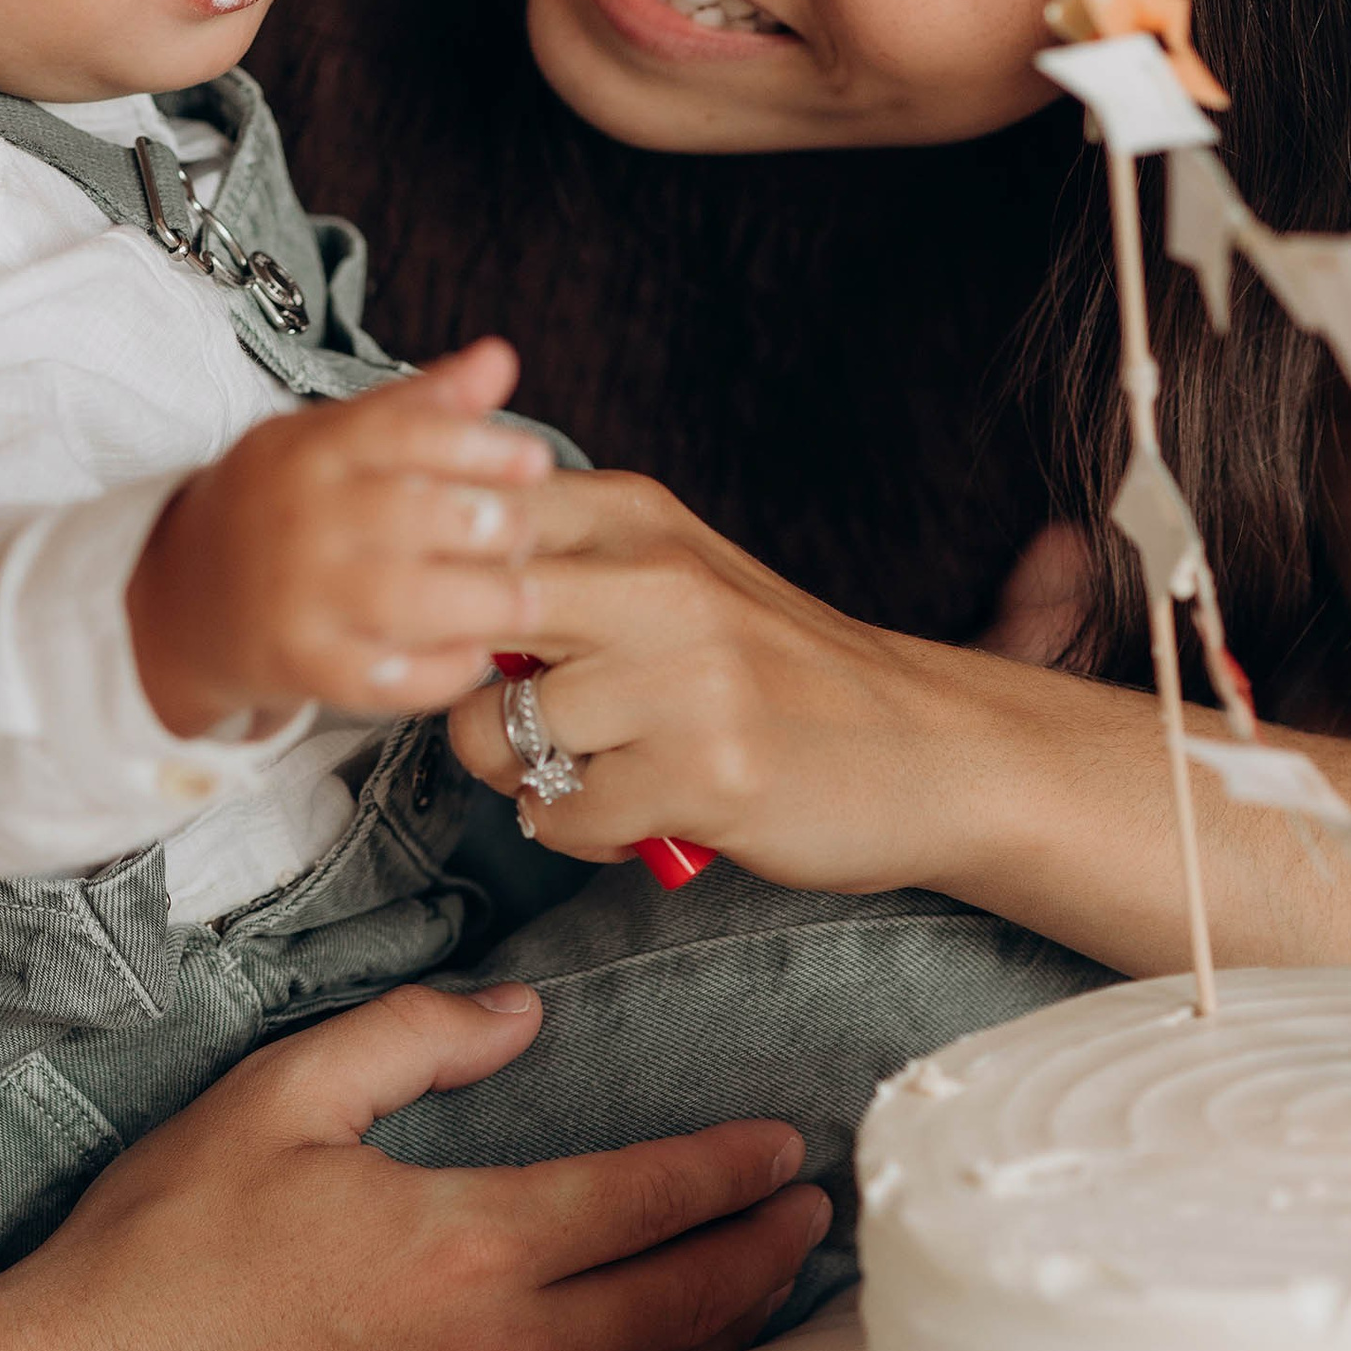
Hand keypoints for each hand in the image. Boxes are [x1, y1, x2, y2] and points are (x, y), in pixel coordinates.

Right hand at [0, 979, 829, 1350]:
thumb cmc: (160, 1249)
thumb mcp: (275, 1097)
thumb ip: (409, 1037)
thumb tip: (520, 1014)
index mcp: (467, 1241)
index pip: (646, 1201)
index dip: (729, 1171)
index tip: (785, 1145)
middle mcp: (500, 1349)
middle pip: (681, 1299)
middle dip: (762, 1252)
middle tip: (818, 1214)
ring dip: (731, 1328)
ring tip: (779, 1286)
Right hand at [127, 338, 553, 735]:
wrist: (180, 599)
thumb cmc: (275, 508)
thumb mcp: (331, 438)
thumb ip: (418, 404)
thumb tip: (499, 358)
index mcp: (309, 452)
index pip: (400, 435)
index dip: (478, 446)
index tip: (534, 461)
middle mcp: (299, 521)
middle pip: (411, 517)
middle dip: (490, 525)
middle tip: (526, 533)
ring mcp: (296, 599)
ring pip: (405, 601)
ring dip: (483, 602)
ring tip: (527, 597)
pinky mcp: (302, 667)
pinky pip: (385, 678)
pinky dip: (442, 670)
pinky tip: (476, 654)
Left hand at [447, 468, 990, 900]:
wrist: (928, 749)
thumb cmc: (782, 673)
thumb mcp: (678, 576)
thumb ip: (564, 567)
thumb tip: (422, 586)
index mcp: (637, 518)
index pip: (470, 520)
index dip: (427, 585)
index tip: (444, 631)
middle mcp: (656, 581)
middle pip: (461, 622)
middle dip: (451, 684)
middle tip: (504, 716)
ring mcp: (681, 677)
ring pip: (499, 732)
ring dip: (521, 776)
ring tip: (587, 774)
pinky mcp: (702, 771)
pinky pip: (559, 816)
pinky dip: (577, 833)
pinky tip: (632, 815)